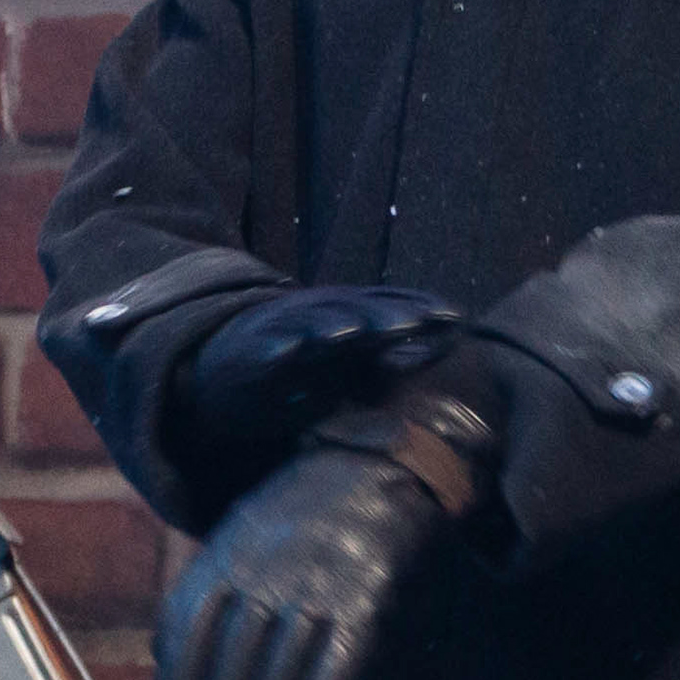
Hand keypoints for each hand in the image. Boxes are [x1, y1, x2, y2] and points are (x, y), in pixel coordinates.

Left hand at [154, 444, 451, 679]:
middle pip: (233, 661)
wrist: (372, 470)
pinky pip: (334, 668)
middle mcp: (267, 573)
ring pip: (281, 673)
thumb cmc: (294, 516)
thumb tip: (164, 663)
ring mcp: (317, 588)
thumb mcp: (236, 535)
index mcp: (229, 553)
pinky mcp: (363, 604)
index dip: (176, 679)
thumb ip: (203, 593)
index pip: (189, 625)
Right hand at [177, 285, 461, 458]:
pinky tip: (288, 352)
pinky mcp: (252, 354)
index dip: (419, 306)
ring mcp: (283, 330)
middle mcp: (316, 315)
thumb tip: (446, 346)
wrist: (223, 376)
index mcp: (345, 316)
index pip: (386, 303)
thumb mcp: (350, 363)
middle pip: (355, 308)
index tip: (456, 315)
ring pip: (310, 323)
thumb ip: (392, 355)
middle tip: (417, 320)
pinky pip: (265, 350)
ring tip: (353, 330)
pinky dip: (276, 348)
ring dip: (332, 323)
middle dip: (385, 313)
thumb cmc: (296, 370)